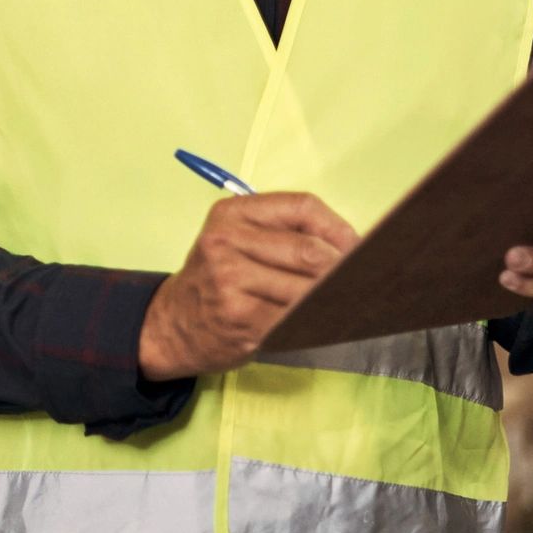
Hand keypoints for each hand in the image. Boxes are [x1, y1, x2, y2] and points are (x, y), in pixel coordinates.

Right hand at [138, 192, 358, 380]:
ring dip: (334, 298)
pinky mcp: (240, 318)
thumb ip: (282, 235)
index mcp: (231, 213)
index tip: (358, 248)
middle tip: (362, 281)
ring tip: (347, 301)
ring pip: (306, 287)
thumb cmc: (216, 282)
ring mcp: (230, 281)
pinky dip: (318, 320)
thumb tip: (351, 247)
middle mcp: (226, 241)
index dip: (338, 228)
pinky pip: (295, 318)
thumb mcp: (235, 241)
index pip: (302, 207)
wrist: (171, 325)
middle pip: (308, 250)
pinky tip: (325, 321)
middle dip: (342, 269)